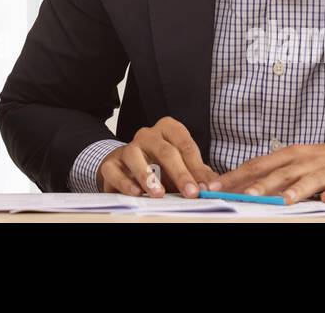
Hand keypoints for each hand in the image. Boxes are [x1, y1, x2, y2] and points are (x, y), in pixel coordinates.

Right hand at [96, 117, 223, 197]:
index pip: (185, 145)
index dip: (198, 167)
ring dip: (148, 176)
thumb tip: (213, 186)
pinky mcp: (111, 163)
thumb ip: (197, 174)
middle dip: (181, 173)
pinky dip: (125, 182)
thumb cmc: (160, 166)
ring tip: (159, 193)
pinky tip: (137, 193)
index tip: (208, 187)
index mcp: (168, 130)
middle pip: (165, 150)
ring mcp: (127, 147)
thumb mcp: (182, 168)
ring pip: (135, 155)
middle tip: (191, 193)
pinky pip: (115, 170)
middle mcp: (147, 135)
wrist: (127, 168)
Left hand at [216, 138, 324, 203]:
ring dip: (297, 190)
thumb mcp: (298, 163)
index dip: (236, 176)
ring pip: (311, 180)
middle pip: (281, 173)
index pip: (257, 165)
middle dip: (261, 185)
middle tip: (244, 197)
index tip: (215, 187)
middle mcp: (308, 160)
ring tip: (283, 201)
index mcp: (290, 155)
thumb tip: (239, 187)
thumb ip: (273, 174)